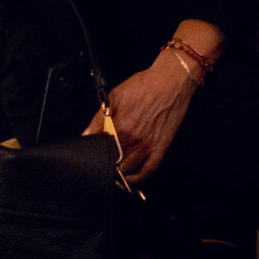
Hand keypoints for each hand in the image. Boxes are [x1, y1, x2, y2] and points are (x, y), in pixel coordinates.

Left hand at [97, 60, 196, 183]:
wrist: (171, 80)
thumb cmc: (145, 85)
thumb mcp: (116, 96)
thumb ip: (99, 118)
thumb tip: (87, 134)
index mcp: (119, 128)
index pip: (101, 150)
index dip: (94, 154)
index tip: (93, 154)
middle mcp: (133, 140)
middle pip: (114, 163)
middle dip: (106, 165)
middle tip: (102, 164)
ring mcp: (148, 145)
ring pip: (129, 170)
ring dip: (119, 175)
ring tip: (114, 173)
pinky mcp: (161, 146)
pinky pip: (149, 168)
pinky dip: (140, 177)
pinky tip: (133, 178)